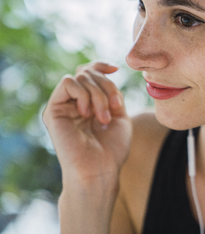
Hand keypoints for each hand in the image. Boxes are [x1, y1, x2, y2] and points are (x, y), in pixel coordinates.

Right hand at [43, 62, 131, 186]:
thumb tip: (108, 71)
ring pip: (81, 76)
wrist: (100, 170)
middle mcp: (74, 103)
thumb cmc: (112, 149)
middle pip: (88, 72)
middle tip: (116, 108)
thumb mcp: (120, 115)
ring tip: (103, 118)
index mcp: (89, 103)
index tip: (116, 68)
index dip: (101, 65)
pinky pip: (68, 83)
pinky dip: (83, 94)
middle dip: (107, 86)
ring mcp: (63, 106)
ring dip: (99, 95)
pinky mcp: (53, 110)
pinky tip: (87, 113)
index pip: (89, 72)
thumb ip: (112, 93)